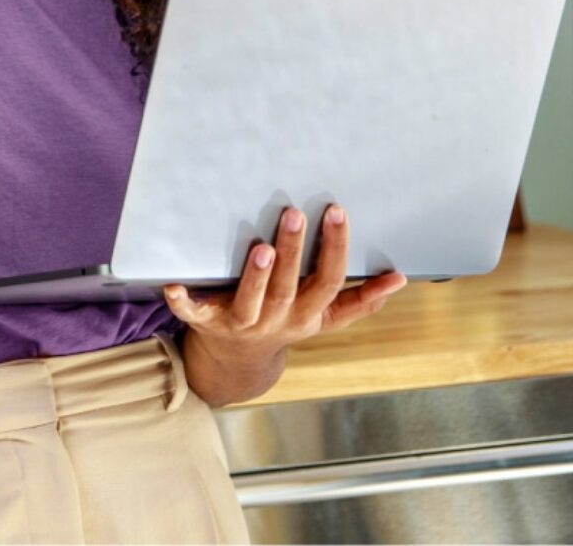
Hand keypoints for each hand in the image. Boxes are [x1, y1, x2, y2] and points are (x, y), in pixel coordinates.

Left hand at [163, 205, 406, 368]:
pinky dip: (182, 301)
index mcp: (308, 313)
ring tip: (262, 246)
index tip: (336, 211)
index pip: (328, 280)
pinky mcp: (207, 321)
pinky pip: (193, 313)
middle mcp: (277, 319)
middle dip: (295, 251)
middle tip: (295, 214)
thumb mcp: (324, 316)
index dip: (335, 248)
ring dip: (257, 275)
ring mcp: (241, 322)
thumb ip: (359, 300)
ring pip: (252, 300)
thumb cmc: (285, 321)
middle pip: (290, 286)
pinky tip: (172, 284)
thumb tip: (399, 279)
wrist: (238, 360)